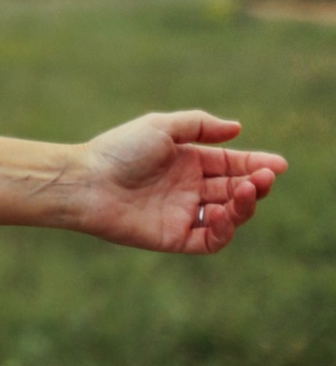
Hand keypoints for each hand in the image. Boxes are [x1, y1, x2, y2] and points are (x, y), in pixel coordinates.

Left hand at [75, 112, 286, 253]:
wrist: (86, 182)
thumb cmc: (119, 150)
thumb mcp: (161, 127)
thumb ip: (199, 126)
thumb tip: (237, 128)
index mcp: (187, 161)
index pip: (230, 164)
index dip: (256, 165)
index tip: (278, 164)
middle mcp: (188, 188)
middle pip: (234, 190)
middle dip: (254, 184)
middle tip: (264, 178)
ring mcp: (182, 213)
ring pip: (228, 215)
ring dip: (244, 205)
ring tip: (245, 191)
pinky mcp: (174, 237)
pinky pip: (209, 239)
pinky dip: (223, 229)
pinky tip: (222, 212)